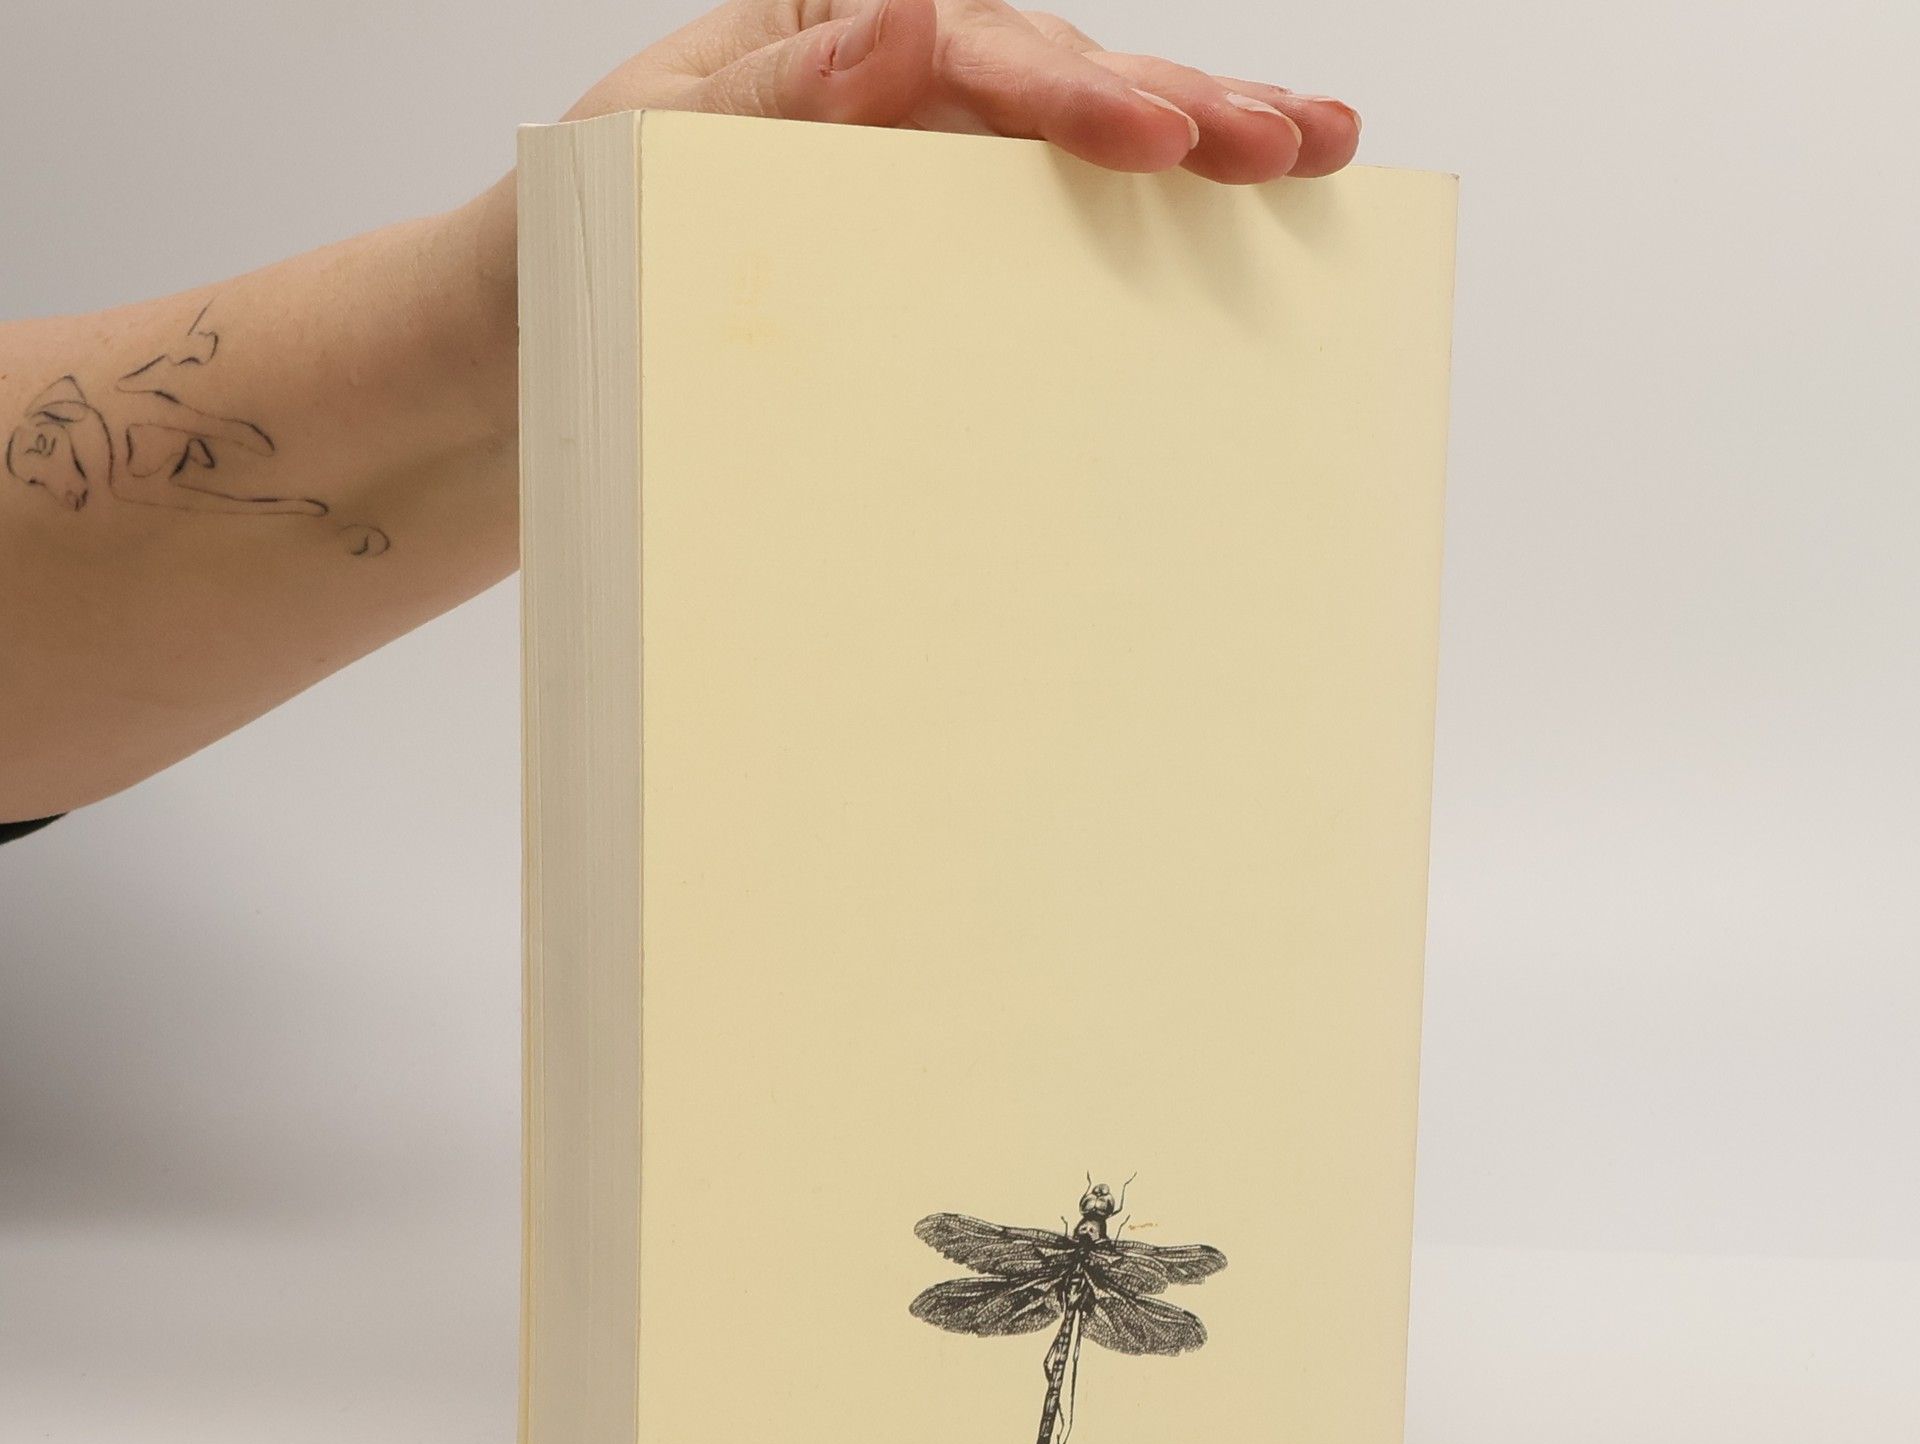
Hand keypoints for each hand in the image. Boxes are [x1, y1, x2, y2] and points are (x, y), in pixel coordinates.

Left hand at [564, 0, 1359, 183]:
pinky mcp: (933, 254)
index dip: (1079, 94)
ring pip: (1076, 149)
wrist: (531, 354)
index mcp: (830, 36)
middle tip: (1297, 139)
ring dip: (1199, 143)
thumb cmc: (576, 242)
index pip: (973, 48)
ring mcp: (923, 172)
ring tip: (1311, 151)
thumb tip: (914, 16)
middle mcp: (894, 90)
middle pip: (1061, 80)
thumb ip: (784, 86)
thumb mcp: (652, 149)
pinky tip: (1229, 221)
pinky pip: (1045, 237)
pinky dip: (1140, 233)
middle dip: (1188, 105)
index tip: (1169, 138)